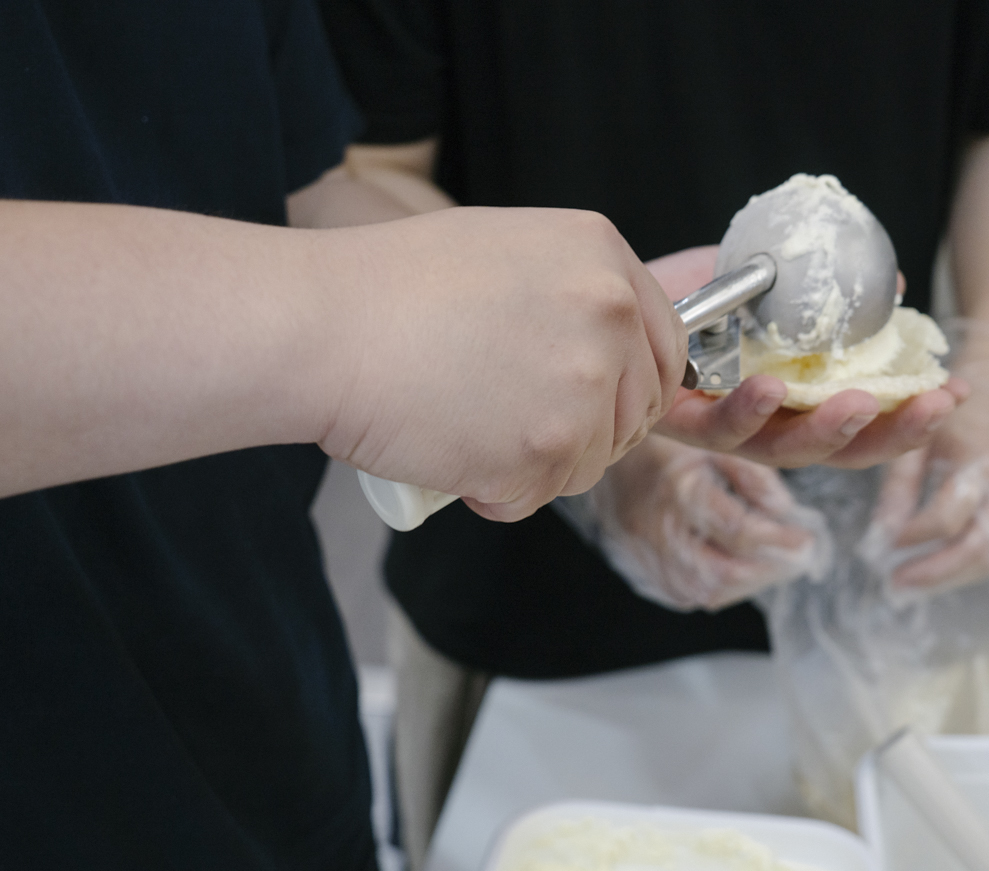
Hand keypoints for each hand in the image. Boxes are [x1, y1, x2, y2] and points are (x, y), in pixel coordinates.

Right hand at [315, 206, 687, 521]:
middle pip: (636, 412)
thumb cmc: (390, 290)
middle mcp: (609, 315)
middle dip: (587, 432)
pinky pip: (539, 497)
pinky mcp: (548, 449)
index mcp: (603, 257)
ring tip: (469, 428)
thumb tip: (611, 351)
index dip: (633, 386)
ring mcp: (584, 385)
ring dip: (538, 466)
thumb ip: (575, 294)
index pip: (666, 345)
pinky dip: (497, 494)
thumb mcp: (508, 254)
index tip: (601, 404)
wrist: (322, 327)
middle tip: (516, 424)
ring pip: (591, 462)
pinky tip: (452, 455)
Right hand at [572, 434, 827, 611]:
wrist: (600, 443)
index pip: (738, 531)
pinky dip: (715, 588)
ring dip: (744, 585)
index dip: (779, 540)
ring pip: (701, 592)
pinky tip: (737, 572)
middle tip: (795, 559)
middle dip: (767, 572)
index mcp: (677, 488)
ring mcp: (642, 551)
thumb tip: (784, 511)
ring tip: (771, 566)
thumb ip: (749, 472)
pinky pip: (681, 593)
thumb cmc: (663, 436)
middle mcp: (656, 527)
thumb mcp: (710, 436)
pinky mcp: (636, 563)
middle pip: (719, 574)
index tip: (805, 537)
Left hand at [643, 246, 962, 469]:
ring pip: (780, 449)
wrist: (612, 291)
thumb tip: (897, 289)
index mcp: (794, 400)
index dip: (911, 415)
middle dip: (891, 433)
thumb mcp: (767, 283)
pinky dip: (744, 409)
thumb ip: (826, 291)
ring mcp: (719, 429)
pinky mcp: (673, 422)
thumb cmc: (693, 295)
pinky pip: (714, 427)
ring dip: (825, 430)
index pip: (863, 422)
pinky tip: (768, 387)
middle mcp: (763, 425)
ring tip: (861, 401)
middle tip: (935, 406)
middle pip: (835, 450)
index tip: (957, 391)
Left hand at [865, 322, 988, 590]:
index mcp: (979, 458)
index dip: (913, 534)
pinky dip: (972, 568)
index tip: (883, 544)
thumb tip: (879, 535)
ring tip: (913, 585)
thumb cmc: (954, 412)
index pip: (947, 514)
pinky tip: (941, 573)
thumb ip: (899, 486)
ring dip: (953, 577)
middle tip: (896, 584)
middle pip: (979, 544)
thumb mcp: (920, 438)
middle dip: (936, 571)